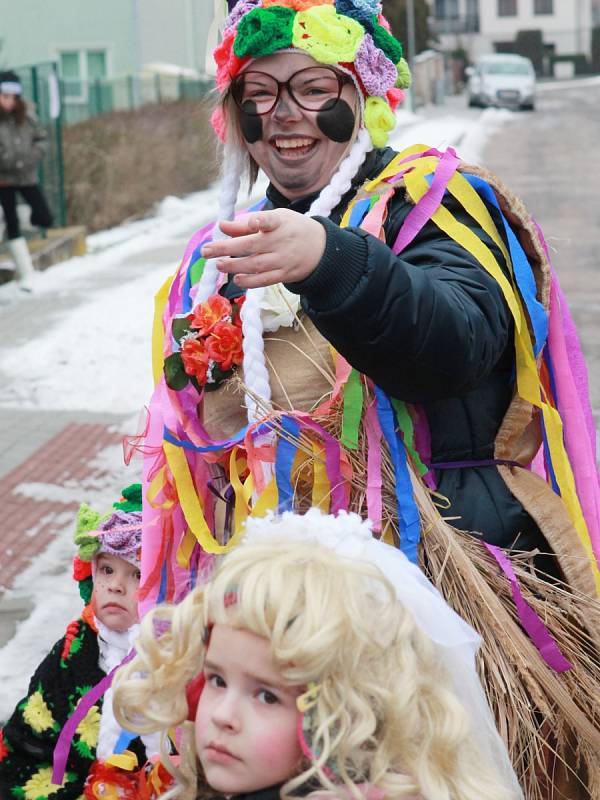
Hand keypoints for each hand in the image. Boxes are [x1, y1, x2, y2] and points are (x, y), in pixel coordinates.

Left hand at [201, 209, 325, 288]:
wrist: (321, 248)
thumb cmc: (291, 229)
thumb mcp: (275, 218)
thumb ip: (246, 224)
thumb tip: (221, 225)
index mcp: (279, 222)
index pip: (269, 220)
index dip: (259, 221)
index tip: (251, 223)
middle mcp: (281, 241)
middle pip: (251, 246)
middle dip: (226, 248)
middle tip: (206, 251)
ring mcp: (283, 260)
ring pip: (255, 265)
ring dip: (234, 266)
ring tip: (218, 264)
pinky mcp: (284, 274)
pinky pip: (264, 280)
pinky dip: (249, 281)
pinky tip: (237, 279)